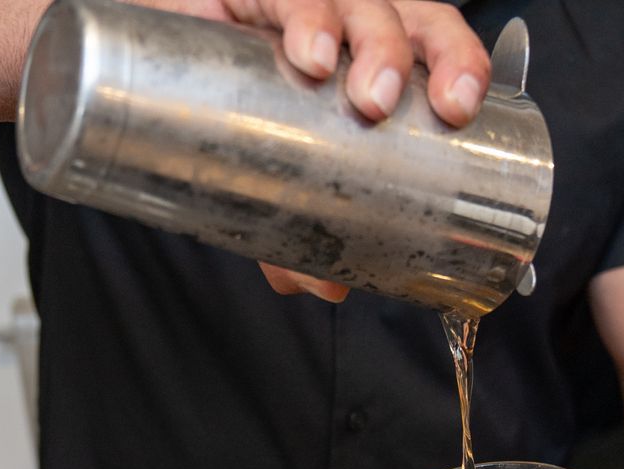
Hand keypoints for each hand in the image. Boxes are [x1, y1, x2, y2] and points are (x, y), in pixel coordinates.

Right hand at [174, 0, 489, 302]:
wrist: (159, 71)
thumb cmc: (240, 110)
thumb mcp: (278, 169)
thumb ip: (304, 225)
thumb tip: (329, 285)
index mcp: (383, 56)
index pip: (441, 45)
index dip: (464, 67)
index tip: (460, 111)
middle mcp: (356, 21)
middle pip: (418, 19)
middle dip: (434, 59)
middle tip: (411, 115)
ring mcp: (309, 4)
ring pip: (362, 2)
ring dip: (375, 46)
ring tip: (367, 98)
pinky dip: (305, 20)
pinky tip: (307, 54)